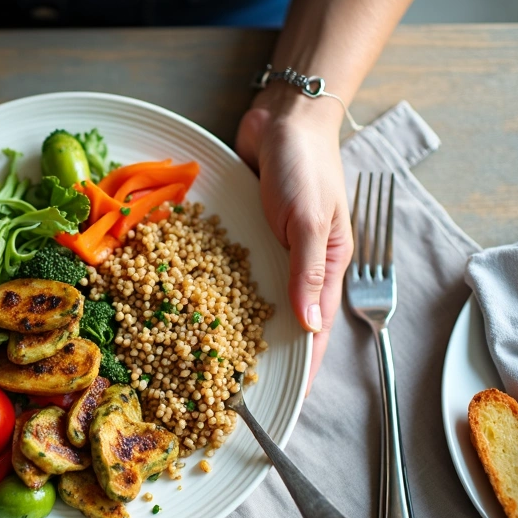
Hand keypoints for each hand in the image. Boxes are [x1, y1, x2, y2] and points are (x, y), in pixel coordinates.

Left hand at [235, 93, 353, 390]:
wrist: (284, 117)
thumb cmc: (307, 165)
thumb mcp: (312, 221)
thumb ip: (308, 272)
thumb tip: (310, 327)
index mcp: (326, 266)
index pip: (317, 329)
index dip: (304, 366)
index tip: (291, 401)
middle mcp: (298, 263)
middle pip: (282, 319)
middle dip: (264, 353)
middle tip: (237, 389)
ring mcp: (270, 249)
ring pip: (252, 298)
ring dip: (234, 324)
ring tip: (210, 360)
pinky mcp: (243, 232)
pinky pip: (228, 267)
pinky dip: (213, 286)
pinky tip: (190, 306)